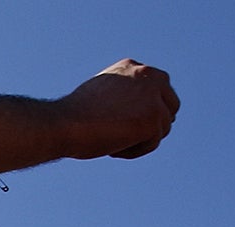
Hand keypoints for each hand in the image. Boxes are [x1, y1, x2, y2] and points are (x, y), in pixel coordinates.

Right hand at [59, 61, 179, 160]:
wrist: (64, 123)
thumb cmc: (72, 116)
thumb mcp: (99, 96)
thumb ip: (121, 97)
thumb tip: (134, 113)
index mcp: (134, 67)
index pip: (158, 89)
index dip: (147, 110)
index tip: (128, 124)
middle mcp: (148, 76)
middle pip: (170, 105)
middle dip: (155, 124)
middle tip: (131, 138)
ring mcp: (154, 97)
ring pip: (163, 127)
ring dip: (141, 140)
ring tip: (112, 144)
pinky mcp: (154, 118)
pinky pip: (153, 142)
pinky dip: (134, 151)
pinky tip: (112, 149)